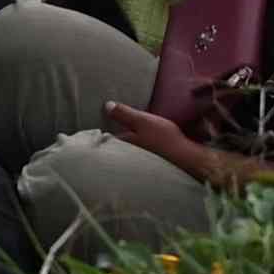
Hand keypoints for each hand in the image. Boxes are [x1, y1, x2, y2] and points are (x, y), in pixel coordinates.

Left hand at [96, 100, 241, 186]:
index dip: (95, 135)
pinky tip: (134, 149)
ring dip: (117, 149)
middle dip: (104, 143)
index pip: (102, 140)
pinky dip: (129, 154)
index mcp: (121, 146)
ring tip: (114, 141)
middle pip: (109, 149)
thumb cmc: (163, 139)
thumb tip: (106, 105)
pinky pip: (131, 159)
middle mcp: (124, 158)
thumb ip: (124, 114)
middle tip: (98, 135)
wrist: (185, 159)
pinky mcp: (144, 167)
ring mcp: (134, 164)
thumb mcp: (143, 121)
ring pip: (120, 154)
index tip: (88, 131)